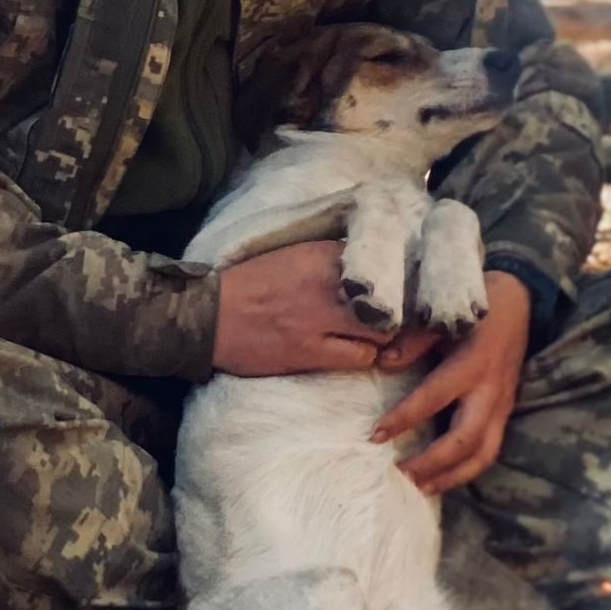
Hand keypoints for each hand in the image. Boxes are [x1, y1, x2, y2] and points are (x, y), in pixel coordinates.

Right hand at [213, 240, 395, 375]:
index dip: (395, 272)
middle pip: (391, 293)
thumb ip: (329, 257)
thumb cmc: (249, 284)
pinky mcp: (312, 351)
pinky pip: (361, 356)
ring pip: (383, 329)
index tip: (401, 282)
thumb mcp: (291, 255)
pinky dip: (366, 355)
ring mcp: (320, 318)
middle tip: (397, 313)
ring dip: (385, 334)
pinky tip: (357, 352)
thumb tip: (366, 261)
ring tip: (378, 335)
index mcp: (319, 253)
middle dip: (398, 305)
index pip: (381, 257)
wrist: (210, 317)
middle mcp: (326, 282)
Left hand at [370, 271, 530, 494]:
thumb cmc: (474, 306)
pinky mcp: (506, 412)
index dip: (404, 419)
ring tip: (422, 488)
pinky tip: (445, 477)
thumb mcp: (442, 315)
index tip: (376, 435)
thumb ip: (413, 341)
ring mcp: (502, 405)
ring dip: (452, 476)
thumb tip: (382, 363)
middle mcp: (489, 391)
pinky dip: (468, 469)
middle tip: (400, 474)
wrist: (517, 303)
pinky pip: (490, 449)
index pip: (433, 398)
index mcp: (471, 364)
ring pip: (482, 454)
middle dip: (432, 462)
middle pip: (464, 440)